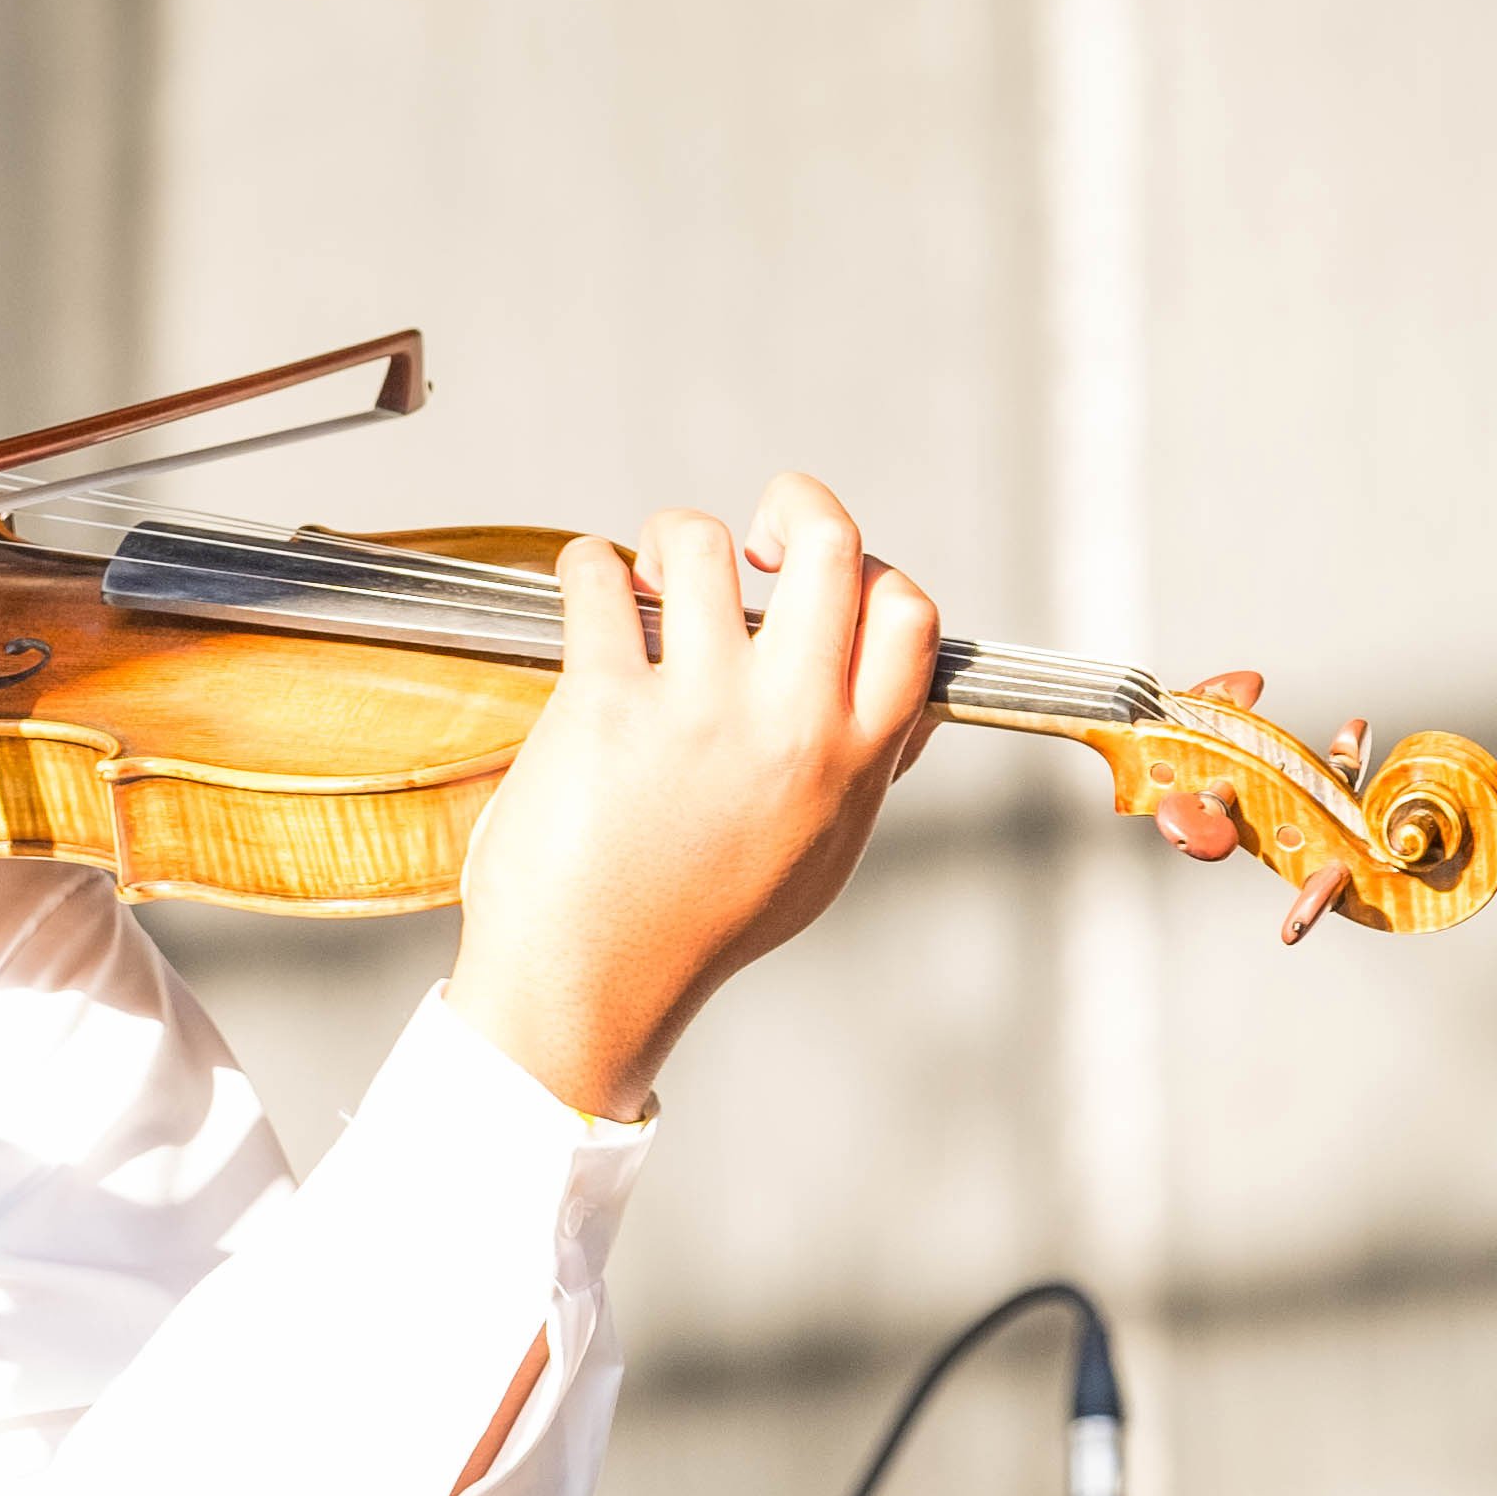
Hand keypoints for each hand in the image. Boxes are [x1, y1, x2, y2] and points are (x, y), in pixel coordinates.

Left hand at [442, 475, 941, 1120]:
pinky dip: (586, 566)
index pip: (910, 617)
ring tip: (650, 577)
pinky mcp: (605, 703)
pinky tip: (588, 592)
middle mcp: (790, 726)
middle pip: (831, 544)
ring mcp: (699, 709)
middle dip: (794, 504)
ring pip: (704, 541)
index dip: (872, 573)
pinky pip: (597, 577)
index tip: (821, 583)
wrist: (590, 991)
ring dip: (672, 538)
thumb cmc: (693, 926)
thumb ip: (864, 771)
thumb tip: (899, 697)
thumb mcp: (820, 855)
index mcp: (851, 762)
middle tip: (753, 535)